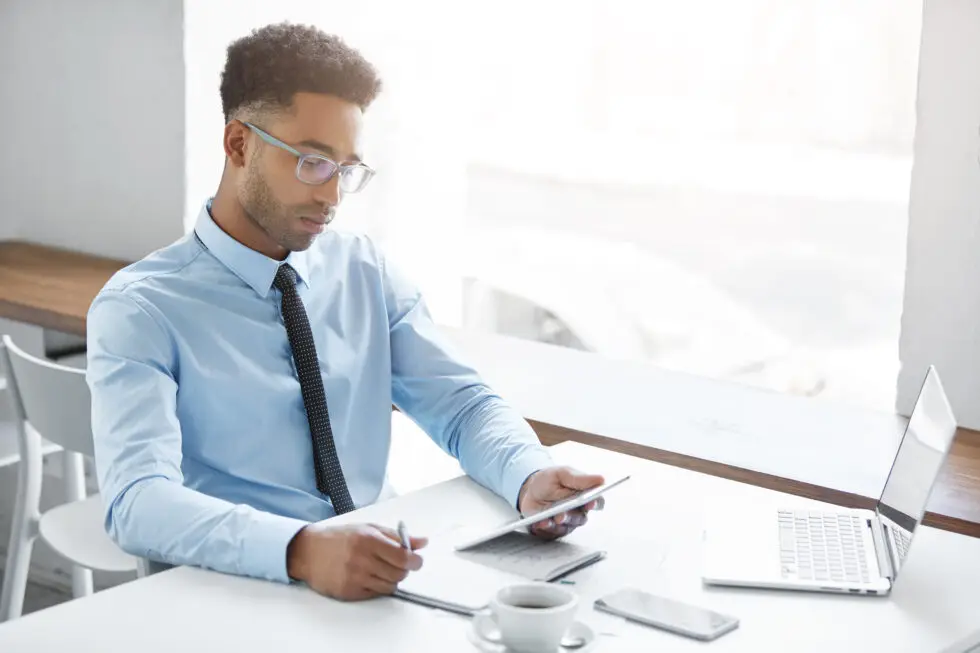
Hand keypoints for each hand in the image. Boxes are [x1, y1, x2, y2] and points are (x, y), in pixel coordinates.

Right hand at [286, 523, 427, 600]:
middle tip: (396, 563)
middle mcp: (362, 560)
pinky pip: (375, 594)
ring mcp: (355, 578)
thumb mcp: (369, 529)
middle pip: (399, 574)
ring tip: (380, 568)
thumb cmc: (339, 538)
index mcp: (369, 540)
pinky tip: (368, 576)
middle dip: (403, 569)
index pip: (403, 557)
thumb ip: (397, 537)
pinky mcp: (349, 592)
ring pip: (389, 586)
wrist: (309, 551)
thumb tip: (422, 542)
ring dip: (391, 579)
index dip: (415, 561)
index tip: (417, 561)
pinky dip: (377, 586)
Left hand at [518, 466, 604, 539]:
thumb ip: (580, 479)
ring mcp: (568, 521)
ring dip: (560, 522)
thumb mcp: (562, 474)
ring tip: (553, 518)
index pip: (597, 501)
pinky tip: (542, 522)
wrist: (529, 491)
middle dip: (572, 515)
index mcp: (585, 494)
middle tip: (563, 514)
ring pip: (568, 525)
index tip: (590, 503)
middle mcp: (579, 510)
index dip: (595, 503)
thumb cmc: (549, 480)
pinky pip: (553, 531)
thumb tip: (601, 480)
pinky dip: (547, 527)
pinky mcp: (556, 529)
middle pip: (581, 517)